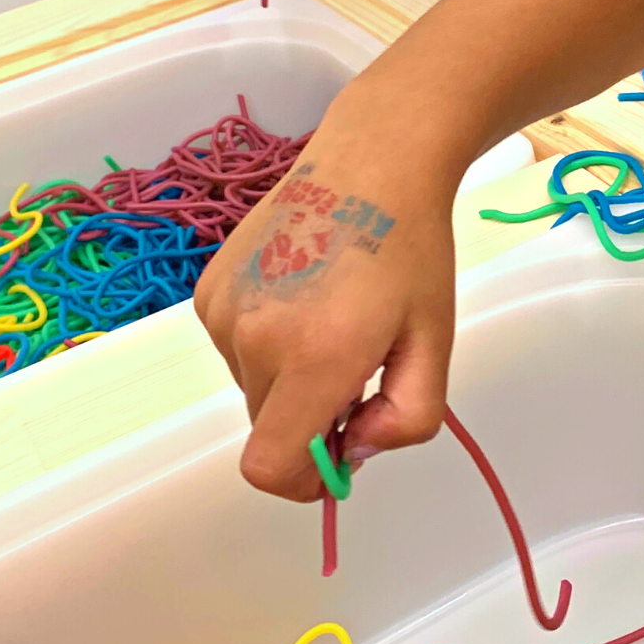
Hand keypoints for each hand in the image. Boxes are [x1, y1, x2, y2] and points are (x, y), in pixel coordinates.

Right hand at [193, 148, 456, 498]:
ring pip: (254, 386)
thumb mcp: (435, 343)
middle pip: (270, 426)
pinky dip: (268, 342)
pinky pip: (235, 347)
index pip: (269, 467)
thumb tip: (353, 449)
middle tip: (360, 367)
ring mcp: (223, 312)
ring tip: (334, 316)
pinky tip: (304, 293)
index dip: (304, 481)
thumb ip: (407, 419)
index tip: (339, 456)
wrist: (371, 161)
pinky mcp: (208, 289)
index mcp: (314, 358)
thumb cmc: (411, 251)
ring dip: (291, 376)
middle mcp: (255, 339)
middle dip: (312, 419)